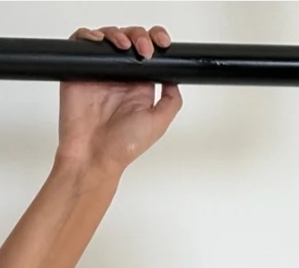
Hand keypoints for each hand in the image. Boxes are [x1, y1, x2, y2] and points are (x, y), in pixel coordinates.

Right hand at [56, 25, 181, 176]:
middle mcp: (119, 76)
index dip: (155, 40)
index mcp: (139, 85)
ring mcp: (99, 72)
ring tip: (123, 46)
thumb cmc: (123, 146)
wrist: (94, 155)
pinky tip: (99, 42)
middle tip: (143, 49)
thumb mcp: (159, 123)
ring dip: (117, 34)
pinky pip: (81, 42)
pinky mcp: (78, 70)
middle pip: (129, 39)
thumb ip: (171, 101)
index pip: (148, 52)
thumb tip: (174, 76)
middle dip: (138, 35)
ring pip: (107, 37)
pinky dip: (89, 35)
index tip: (161, 43)